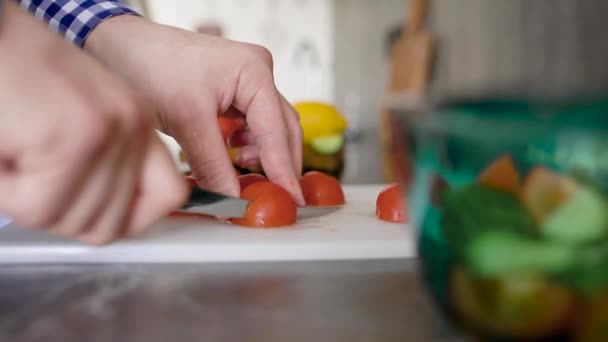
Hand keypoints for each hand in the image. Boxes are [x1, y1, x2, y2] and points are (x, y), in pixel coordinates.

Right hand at [0, 3, 186, 244]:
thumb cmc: (14, 72)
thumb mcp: (77, 118)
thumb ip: (106, 167)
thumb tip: (118, 219)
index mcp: (138, 120)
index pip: (168, 195)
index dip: (132, 219)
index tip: (98, 214)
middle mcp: (133, 124)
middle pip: (111, 225)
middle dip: (61, 212)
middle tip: (34, 174)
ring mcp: (109, 131)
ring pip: (73, 222)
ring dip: (30, 200)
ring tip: (18, 151)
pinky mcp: (75, 138)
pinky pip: (39, 208)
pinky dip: (7, 192)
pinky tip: (5, 149)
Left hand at [84, 16, 304, 204]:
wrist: (121, 46)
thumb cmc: (150, 64)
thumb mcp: (184, 119)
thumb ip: (213, 163)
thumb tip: (233, 197)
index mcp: (253, 72)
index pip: (277, 130)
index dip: (285, 169)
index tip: (293, 198)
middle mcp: (257, 73)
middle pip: (282, 128)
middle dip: (278, 164)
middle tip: (276, 197)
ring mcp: (247, 82)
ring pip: (269, 129)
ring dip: (261, 155)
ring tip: (240, 171)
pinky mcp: (234, 92)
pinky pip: (252, 125)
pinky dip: (246, 145)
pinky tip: (231, 154)